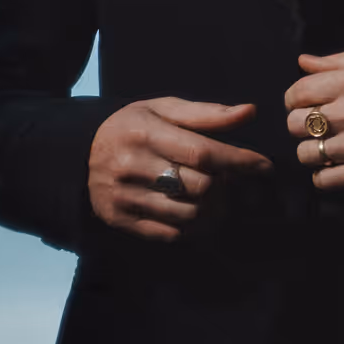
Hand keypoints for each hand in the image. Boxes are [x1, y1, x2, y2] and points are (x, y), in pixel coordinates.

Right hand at [87, 98, 269, 241]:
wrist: (78, 152)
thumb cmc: (132, 127)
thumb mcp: (163, 109)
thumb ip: (207, 114)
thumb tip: (250, 112)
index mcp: (144, 133)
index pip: (202, 152)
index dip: (239, 161)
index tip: (264, 165)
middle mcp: (130, 166)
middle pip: (200, 186)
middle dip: (223, 183)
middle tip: (225, 178)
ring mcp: (123, 197)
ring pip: (189, 213)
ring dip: (212, 207)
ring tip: (213, 196)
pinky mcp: (120, 220)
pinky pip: (171, 234)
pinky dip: (193, 227)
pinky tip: (196, 212)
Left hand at [285, 39, 343, 189]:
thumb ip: (340, 59)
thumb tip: (304, 62)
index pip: (300, 92)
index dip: (295, 95)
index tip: (304, 99)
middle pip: (297, 123)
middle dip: (300, 120)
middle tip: (315, 119)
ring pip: (308, 153)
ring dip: (312, 147)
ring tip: (326, 140)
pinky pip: (327, 180)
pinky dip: (323, 173)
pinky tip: (334, 161)